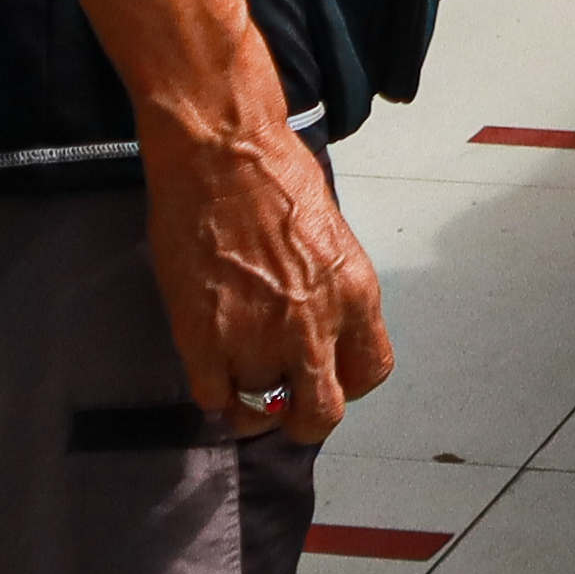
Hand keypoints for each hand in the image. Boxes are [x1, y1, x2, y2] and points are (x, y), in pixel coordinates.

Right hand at [142, 114, 391, 447]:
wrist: (222, 155)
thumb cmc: (276, 177)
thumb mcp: (331, 236)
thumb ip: (328, 290)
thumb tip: (316, 325)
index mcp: (355, 295)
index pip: (370, 372)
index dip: (345, 383)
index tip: (323, 376)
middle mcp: (314, 326)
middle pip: (319, 414)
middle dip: (301, 419)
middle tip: (280, 406)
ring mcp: (256, 338)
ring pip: (258, 411)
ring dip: (248, 403)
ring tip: (237, 380)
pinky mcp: (203, 340)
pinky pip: (213, 398)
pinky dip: (213, 393)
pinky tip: (211, 368)